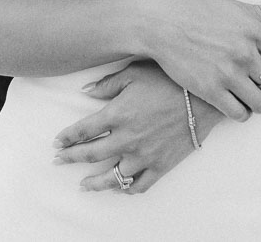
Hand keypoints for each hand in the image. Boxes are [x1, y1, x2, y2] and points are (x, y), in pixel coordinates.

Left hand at [52, 62, 223, 193]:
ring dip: (93, 182)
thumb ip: (108, 83)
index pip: (84, 130)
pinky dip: (126, 189)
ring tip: (82, 185)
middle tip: (58, 161)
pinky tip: (119, 188)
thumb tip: (86, 90)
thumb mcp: (135, 71)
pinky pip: (139, 185)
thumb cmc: (169, 78)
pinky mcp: (161, 165)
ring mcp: (144, 155)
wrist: (204, 96)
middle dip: (71, 158)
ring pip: (112, 177)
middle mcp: (127, 138)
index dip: (67, 137)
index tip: (56, 142)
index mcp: (119, 113)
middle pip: (91, 154)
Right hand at [142, 0, 260, 119]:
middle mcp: (245, 52)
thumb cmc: (199, 13)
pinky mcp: (211, 90)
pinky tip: (237, 105)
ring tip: (254, 98)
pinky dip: (243, 114)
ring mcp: (228, 73)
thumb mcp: (234, 6)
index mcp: (254, 30)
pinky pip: (240, 114)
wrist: (163, 25)